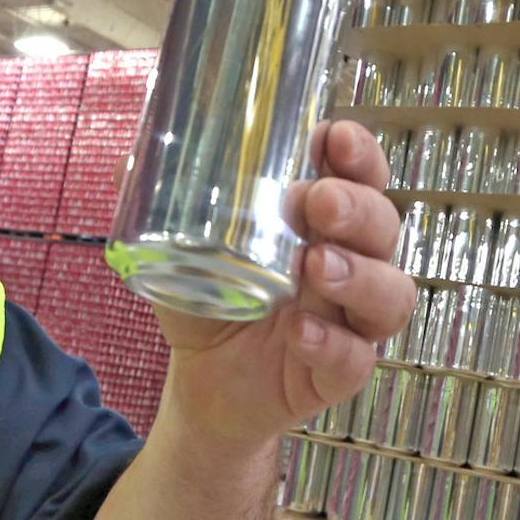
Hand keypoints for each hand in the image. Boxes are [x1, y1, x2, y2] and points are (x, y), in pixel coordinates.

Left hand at [155, 121, 415, 448]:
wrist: (202, 383)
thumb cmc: (209, 302)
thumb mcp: (184, 251)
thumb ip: (170, 210)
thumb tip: (128, 164)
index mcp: (320, 222)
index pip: (360, 176)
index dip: (359, 154)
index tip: (335, 136)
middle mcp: (349, 263)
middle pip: (384, 226)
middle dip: (360, 207)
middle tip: (320, 202)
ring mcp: (349, 320)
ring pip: (391, 293)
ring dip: (362, 275)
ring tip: (317, 266)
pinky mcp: (339, 372)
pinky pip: (356, 360)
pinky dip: (332, 344)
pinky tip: (300, 332)